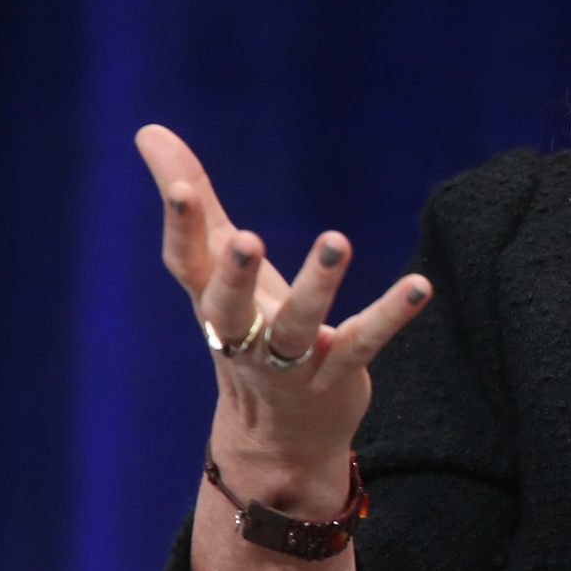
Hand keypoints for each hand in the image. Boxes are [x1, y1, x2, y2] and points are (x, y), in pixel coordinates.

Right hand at [135, 124, 430, 506]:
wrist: (275, 439)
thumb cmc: (246, 331)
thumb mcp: (220, 268)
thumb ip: (196, 203)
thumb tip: (149, 130)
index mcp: (211, 304)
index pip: (186, 265)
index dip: (180, 229)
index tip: (181, 188)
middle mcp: (243, 336)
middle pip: (229, 308)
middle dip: (233, 275)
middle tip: (245, 238)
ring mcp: (289, 362)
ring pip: (297, 326)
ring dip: (317, 286)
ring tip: (337, 240)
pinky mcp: (337, 374)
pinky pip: (365, 342)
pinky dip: (391, 314)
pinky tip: (421, 285)